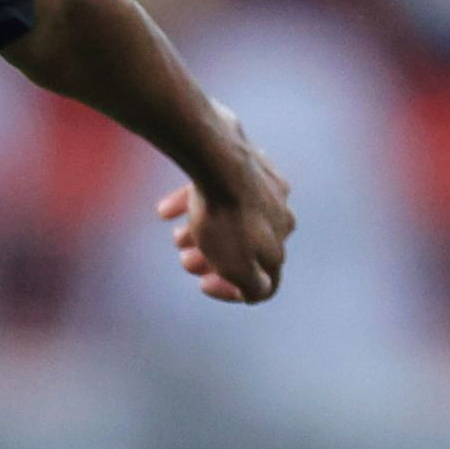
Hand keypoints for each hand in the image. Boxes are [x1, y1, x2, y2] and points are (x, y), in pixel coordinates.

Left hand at [157, 139, 292, 305]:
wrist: (214, 156)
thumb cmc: (225, 216)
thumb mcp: (239, 266)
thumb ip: (255, 286)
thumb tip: (259, 293)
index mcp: (283, 234)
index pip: (266, 275)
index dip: (233, 289)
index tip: (203, 284)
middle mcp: (280, 206)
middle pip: (244, 242)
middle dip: (212, 258)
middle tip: (184, 260)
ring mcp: (261, 179)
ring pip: (229, 215)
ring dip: (201, 231)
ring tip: (175, 236)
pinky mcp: (238, 155)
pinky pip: (216, 187)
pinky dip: (192, 202)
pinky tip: (166, 211)